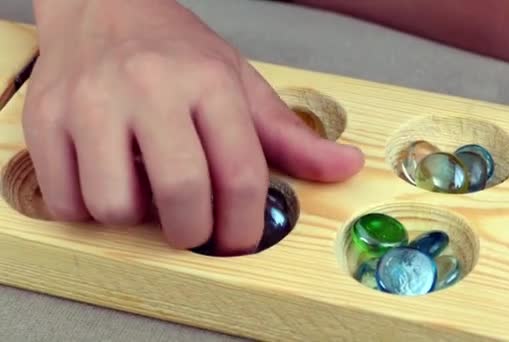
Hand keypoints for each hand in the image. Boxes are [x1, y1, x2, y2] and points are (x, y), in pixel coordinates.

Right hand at [24, 0, 363, 254]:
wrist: (104, 8)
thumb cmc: (177, 51)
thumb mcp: (240, 85)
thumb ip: (290, 136)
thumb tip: (345, 166)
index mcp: (209, 82)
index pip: (240, 174)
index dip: (245, 225)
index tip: (240, 238)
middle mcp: (149, 88)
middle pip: (180, 196)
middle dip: (194, 233)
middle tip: (195, 228)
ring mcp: (90, 102)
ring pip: (116, 206)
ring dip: (137, 219)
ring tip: (145, 193)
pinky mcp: (46, 118)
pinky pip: (66, 200)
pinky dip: (89, 208)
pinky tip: (106, 182)